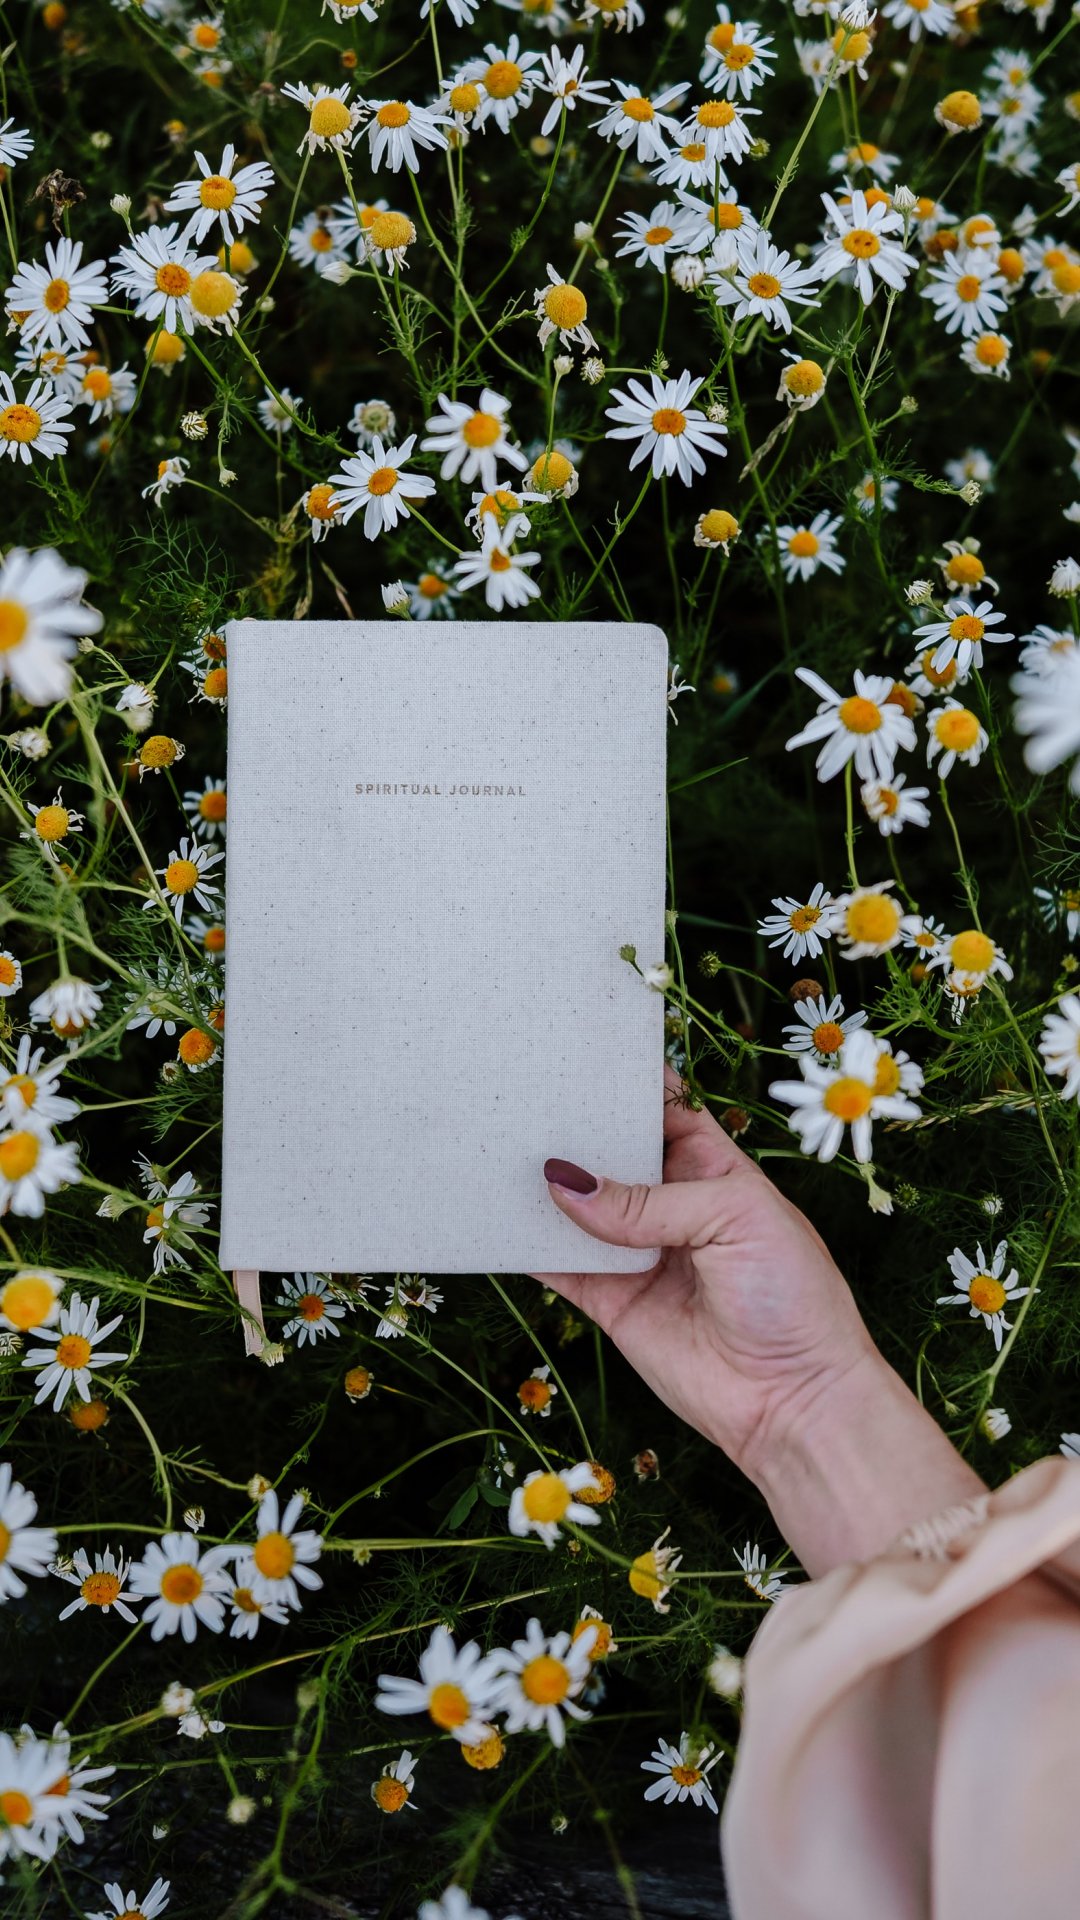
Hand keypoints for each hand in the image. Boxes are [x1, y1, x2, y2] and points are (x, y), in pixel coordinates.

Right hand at [533, 1067, 983, 1574]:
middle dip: (571, 1128)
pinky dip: (525, 1247)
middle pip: (609, 1155)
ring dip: (539, 1187)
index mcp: (713, 1169)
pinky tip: (493, 1221)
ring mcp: (635, 1254)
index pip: (663, 1111)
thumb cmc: (793, 1296)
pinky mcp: (610, 1303)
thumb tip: (565, 1183)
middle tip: (519, 1095)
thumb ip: (647, 1202)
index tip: (577, 1050)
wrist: (796, 1402)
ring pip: (575, 1210)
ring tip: (490, 1149)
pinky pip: (557, 1268)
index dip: (626, 1083)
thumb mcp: (735, 1220)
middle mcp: (670, 1206)